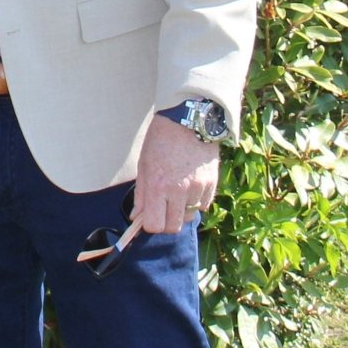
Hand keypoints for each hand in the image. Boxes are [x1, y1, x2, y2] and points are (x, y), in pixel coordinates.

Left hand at [132, 115, 220, 234]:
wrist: (188, 120)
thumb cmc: (161, 140)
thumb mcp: (144, 164)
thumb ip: (141, 194)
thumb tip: (136, 217)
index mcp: (158, 185)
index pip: (154, 225)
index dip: (149, 224)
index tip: (149, 216)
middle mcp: (179, 190)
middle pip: (173, 227)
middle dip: (166, 222)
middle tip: (162, 209)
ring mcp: (198, 188)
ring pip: (189, 217)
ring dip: (181, 211)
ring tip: (177, 192)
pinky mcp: (211, 184)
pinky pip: (203, 205)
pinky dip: (196, 201)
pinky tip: (190, 186)